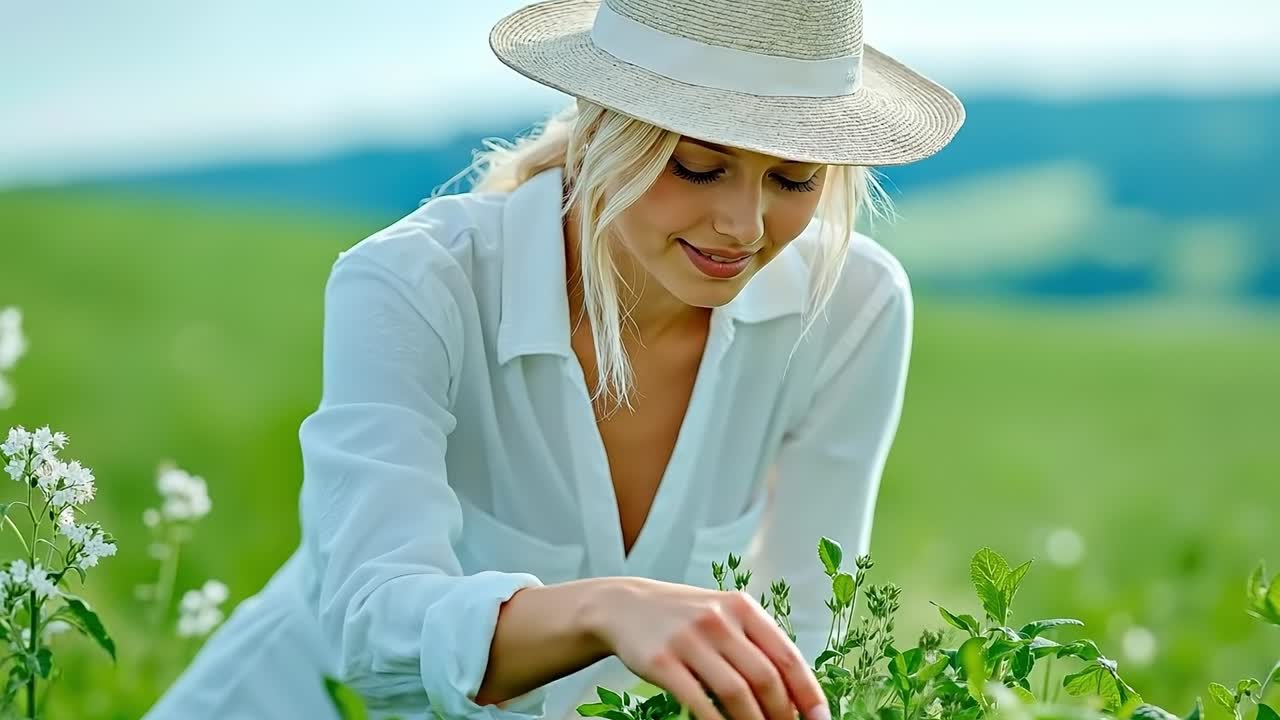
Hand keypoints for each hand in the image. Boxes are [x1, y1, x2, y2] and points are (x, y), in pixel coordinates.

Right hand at [587, 578, 828, 719]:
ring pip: (737, 693)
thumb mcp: (723, 616)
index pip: (788, 657)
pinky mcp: (662, 661)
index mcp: (742, 608)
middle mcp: (719, 620)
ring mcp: (689, 640)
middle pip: (766, 678)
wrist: (624, 605)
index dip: (808, 694)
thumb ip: (756, 644)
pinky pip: (699, 702)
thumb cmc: (684, 617)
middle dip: (783, 716)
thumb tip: (796, 693)